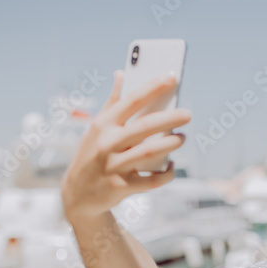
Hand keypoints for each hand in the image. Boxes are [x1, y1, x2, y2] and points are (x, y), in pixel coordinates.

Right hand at [61, 70, 191, 221]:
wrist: (78, 194)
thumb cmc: (92, 154)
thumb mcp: (97, 128)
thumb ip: (113, 102)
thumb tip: (122, 73)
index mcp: (103, 124)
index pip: (131, 100)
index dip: (152, 87)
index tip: (172, 77)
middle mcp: (106, 143)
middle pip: (144, 126)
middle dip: (170, 118)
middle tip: (188, 114)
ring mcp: (113, 166)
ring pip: (149, 152)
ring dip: (171, 144)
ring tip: (183, 138)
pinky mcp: (120, 186)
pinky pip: (151, 180)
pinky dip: (166, 174)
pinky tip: (172, 166)